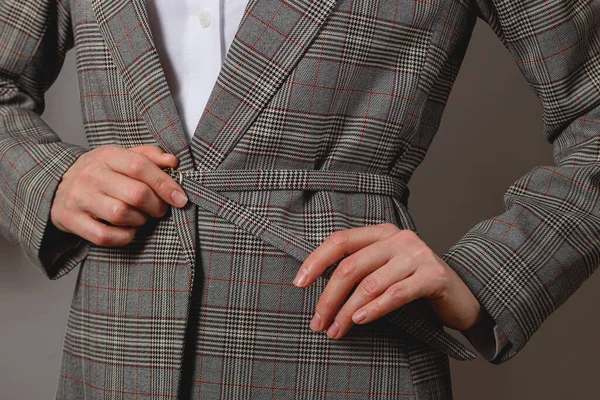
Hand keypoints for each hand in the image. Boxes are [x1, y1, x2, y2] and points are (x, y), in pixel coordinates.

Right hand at [50, 145, 187, 245]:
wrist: (57, 185)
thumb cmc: (101, 173)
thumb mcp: (122, 157)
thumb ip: (149, 156)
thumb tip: (173, 162)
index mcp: (107, 155)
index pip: (140, 166)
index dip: (165, 184)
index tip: (180, 199)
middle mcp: (91, 175)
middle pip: (135, 194)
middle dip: (156, 206)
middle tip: (159, 210)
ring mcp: (79, 198)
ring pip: (121, 215)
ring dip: (140, 221)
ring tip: (141, 217)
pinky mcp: (70, 219)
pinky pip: (104, 236)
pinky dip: (123, 237)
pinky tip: (128, 230)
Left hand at [293, 223, 483, 338]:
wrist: (461, 296)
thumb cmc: (413, 284)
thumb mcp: (383, 270)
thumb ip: (358, 269)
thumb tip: (317, 287)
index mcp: (381, 233)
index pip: (340, 240)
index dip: (316, 261)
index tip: (299, 283)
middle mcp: (398, 238)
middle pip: (351, 266)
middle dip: (328, 298)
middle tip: (317, 323)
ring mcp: (417, 255)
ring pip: (370, 283)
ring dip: (347, 311)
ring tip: (336, 330)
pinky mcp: (432, 276)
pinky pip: (395, 294)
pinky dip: (374, 309)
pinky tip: (359, 320)